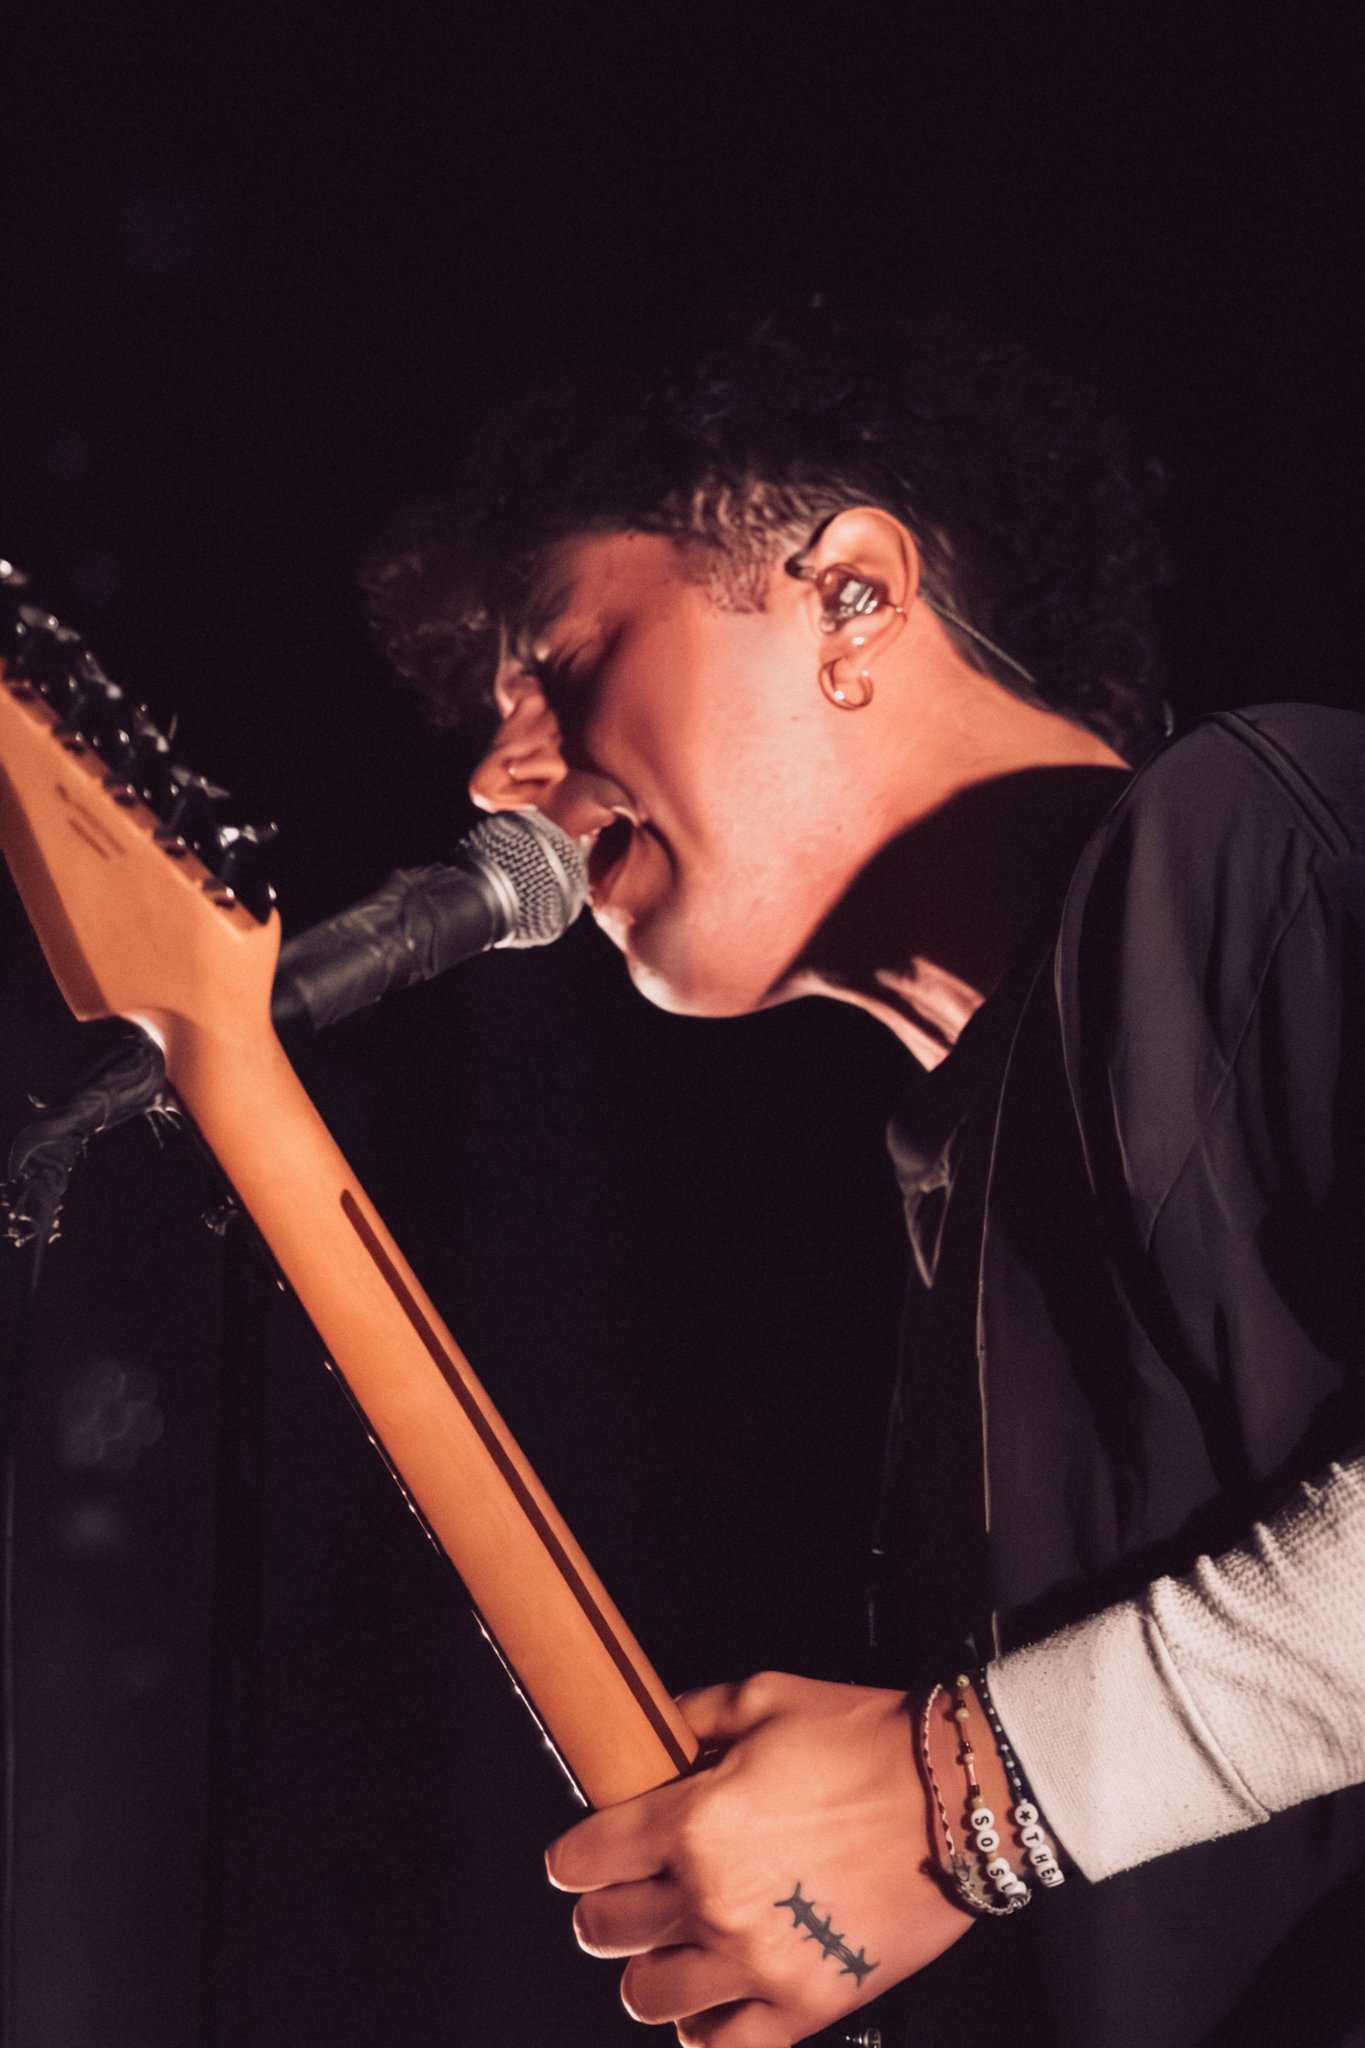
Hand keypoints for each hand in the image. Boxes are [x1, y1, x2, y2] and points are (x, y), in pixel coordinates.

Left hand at [545, 1671, 974, 2047]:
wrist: (956, 1796)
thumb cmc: (867, 1742)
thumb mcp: (766, 1698)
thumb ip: (695, 1716)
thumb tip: (654, 1729)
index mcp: (695, 1821)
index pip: (586, 1857)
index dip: (572, 1856)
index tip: (578, 1858)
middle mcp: (713, 1899)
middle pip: (606, 1930)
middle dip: (603, 1911)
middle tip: (623, 1897)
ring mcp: (757, 1961)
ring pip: (649, 1996)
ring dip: (648, 1972)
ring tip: (668, 1950)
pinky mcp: (805, 2004)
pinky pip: (724, 2046)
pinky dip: (703, 2031)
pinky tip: (710, 2002)